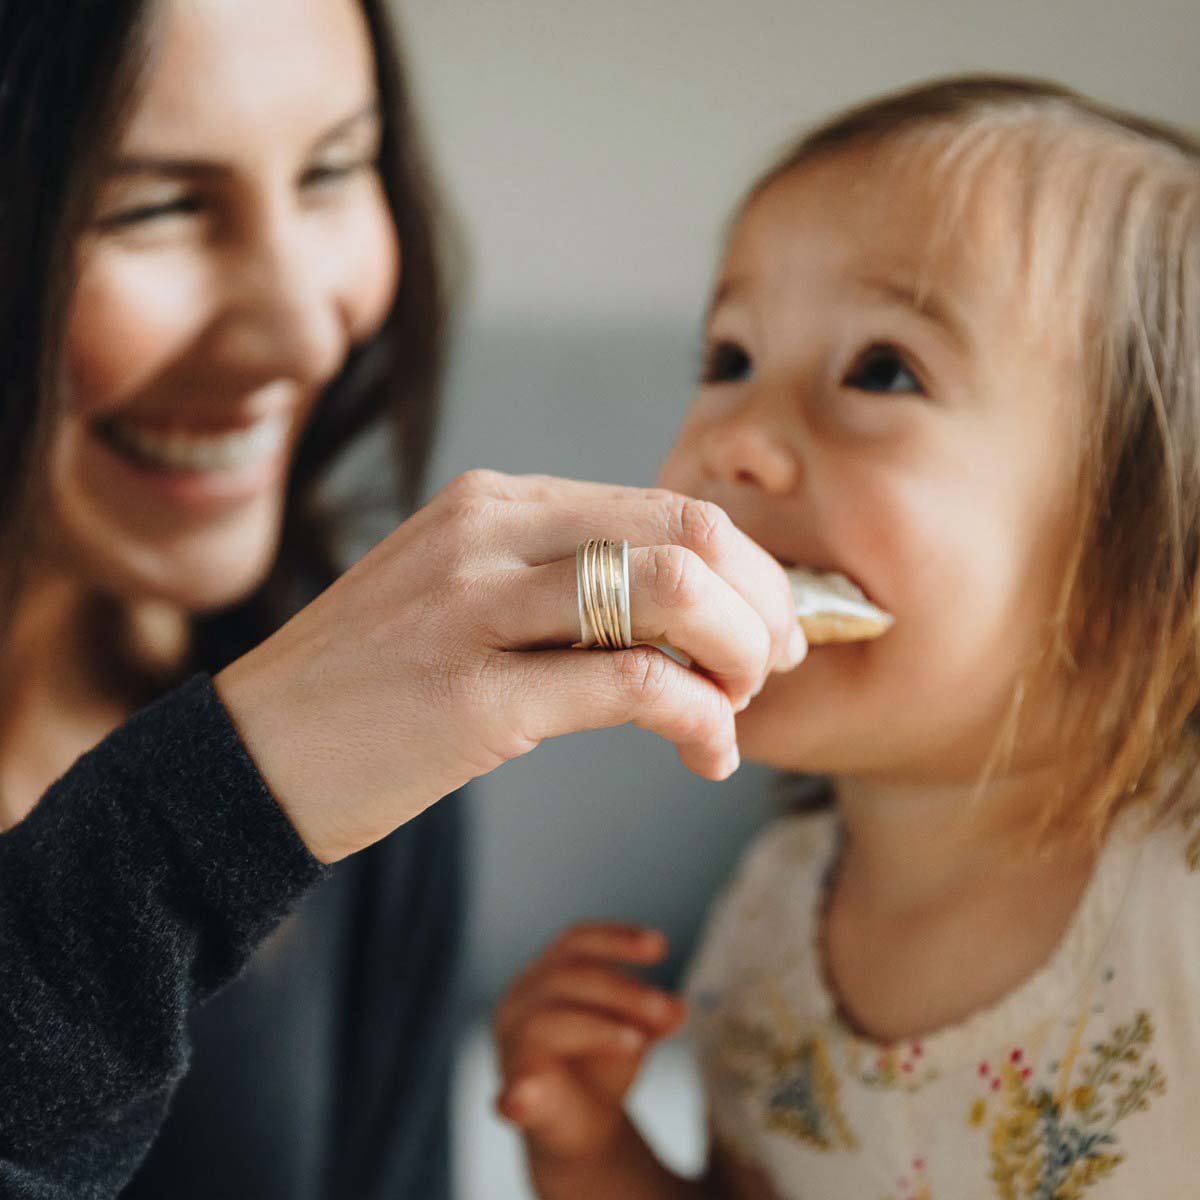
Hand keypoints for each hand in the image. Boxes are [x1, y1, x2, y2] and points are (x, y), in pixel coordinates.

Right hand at [215, 470, 804, 860]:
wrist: (253, 756)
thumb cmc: (372, 685)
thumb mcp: (464, 598)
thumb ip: (563, 588)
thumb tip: (690, 618)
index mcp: (494, 502)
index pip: (666, 505)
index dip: (748, 565)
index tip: (774, 621)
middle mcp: (488, 533)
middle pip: (688, 533)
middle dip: (764, 602)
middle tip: (778, 663)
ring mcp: (474, 607)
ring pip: (672, 593)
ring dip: (741, 657)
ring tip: (737, 708)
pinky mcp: (471, 695)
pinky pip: (631, 684)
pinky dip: (699, 719)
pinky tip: (705, 754)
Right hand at [494, 922, 684, 1166]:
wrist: (582, 1132)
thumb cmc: (601, 1066)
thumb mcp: (635, 1031)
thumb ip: (654, 1017)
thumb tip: (677, 1010)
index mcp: (545, 976)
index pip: (576, 942)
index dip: (617, 939)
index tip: (661, 946)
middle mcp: (520, 1002)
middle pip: (566, 977)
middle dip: (621, 990)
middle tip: (665, 1009)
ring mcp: (511, 1047)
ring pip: (546, 1020)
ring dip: (599, 1028)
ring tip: (639, 1043)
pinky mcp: (513, 1095)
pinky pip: (512, 1089)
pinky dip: (519, 1093)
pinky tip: (523, 1100)